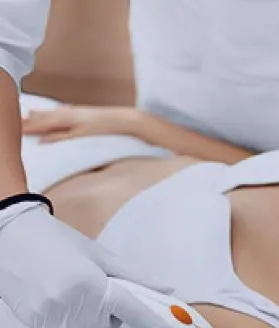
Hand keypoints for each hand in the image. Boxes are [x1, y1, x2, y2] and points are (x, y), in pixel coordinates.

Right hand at [0, 205, 172, 327]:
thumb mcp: (100, 255)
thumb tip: (166, 289)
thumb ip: (135, 276)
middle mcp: (70, 305)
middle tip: (95, 285)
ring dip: (87, 313)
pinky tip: (55, 292)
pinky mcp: (37, 322)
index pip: (130, 310)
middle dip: (109, 311)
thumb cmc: (55, 240)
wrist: (7, 236)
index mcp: (90, 285)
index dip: (153, 323)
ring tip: (69, 284)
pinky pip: (66, 327)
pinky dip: (67, 315)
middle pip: (107, 327)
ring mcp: (50, 316)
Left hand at [22, 104, 141, 142]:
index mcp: (83, 114)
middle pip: (52, 117)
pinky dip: (55, 137)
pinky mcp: (88, 133)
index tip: (27, 115)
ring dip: (38, 126)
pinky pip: (68, 136)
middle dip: (34, 119)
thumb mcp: (103, 121)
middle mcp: (80, 116)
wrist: (137, 122)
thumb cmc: (122, 126)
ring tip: (23, 128)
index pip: (58, 113)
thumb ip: (90, 121)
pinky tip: (43, 140)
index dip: (41, 115)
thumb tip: (81, 121)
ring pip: (55, 124)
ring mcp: (83, 124)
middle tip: (19, 121)